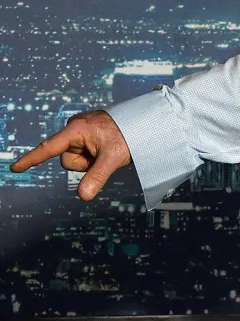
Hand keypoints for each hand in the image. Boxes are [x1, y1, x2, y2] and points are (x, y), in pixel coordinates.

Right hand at [9, 110, 131, 200]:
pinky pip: (83, 154)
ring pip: (76, 159)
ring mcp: (80, 132)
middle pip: (68, 160)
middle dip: (85, 164)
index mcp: (76, 130)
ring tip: (108, 149)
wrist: (144, 123)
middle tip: (105, 154)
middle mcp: (74, 129)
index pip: (48, 148)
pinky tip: (106, 148)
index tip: (14, 168)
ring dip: (91, 160)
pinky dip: (94, 157)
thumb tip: (83, 196)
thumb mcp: (113, 158)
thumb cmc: (128, 136)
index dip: (31, 159)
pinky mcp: (86, 135)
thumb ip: (97, 177)